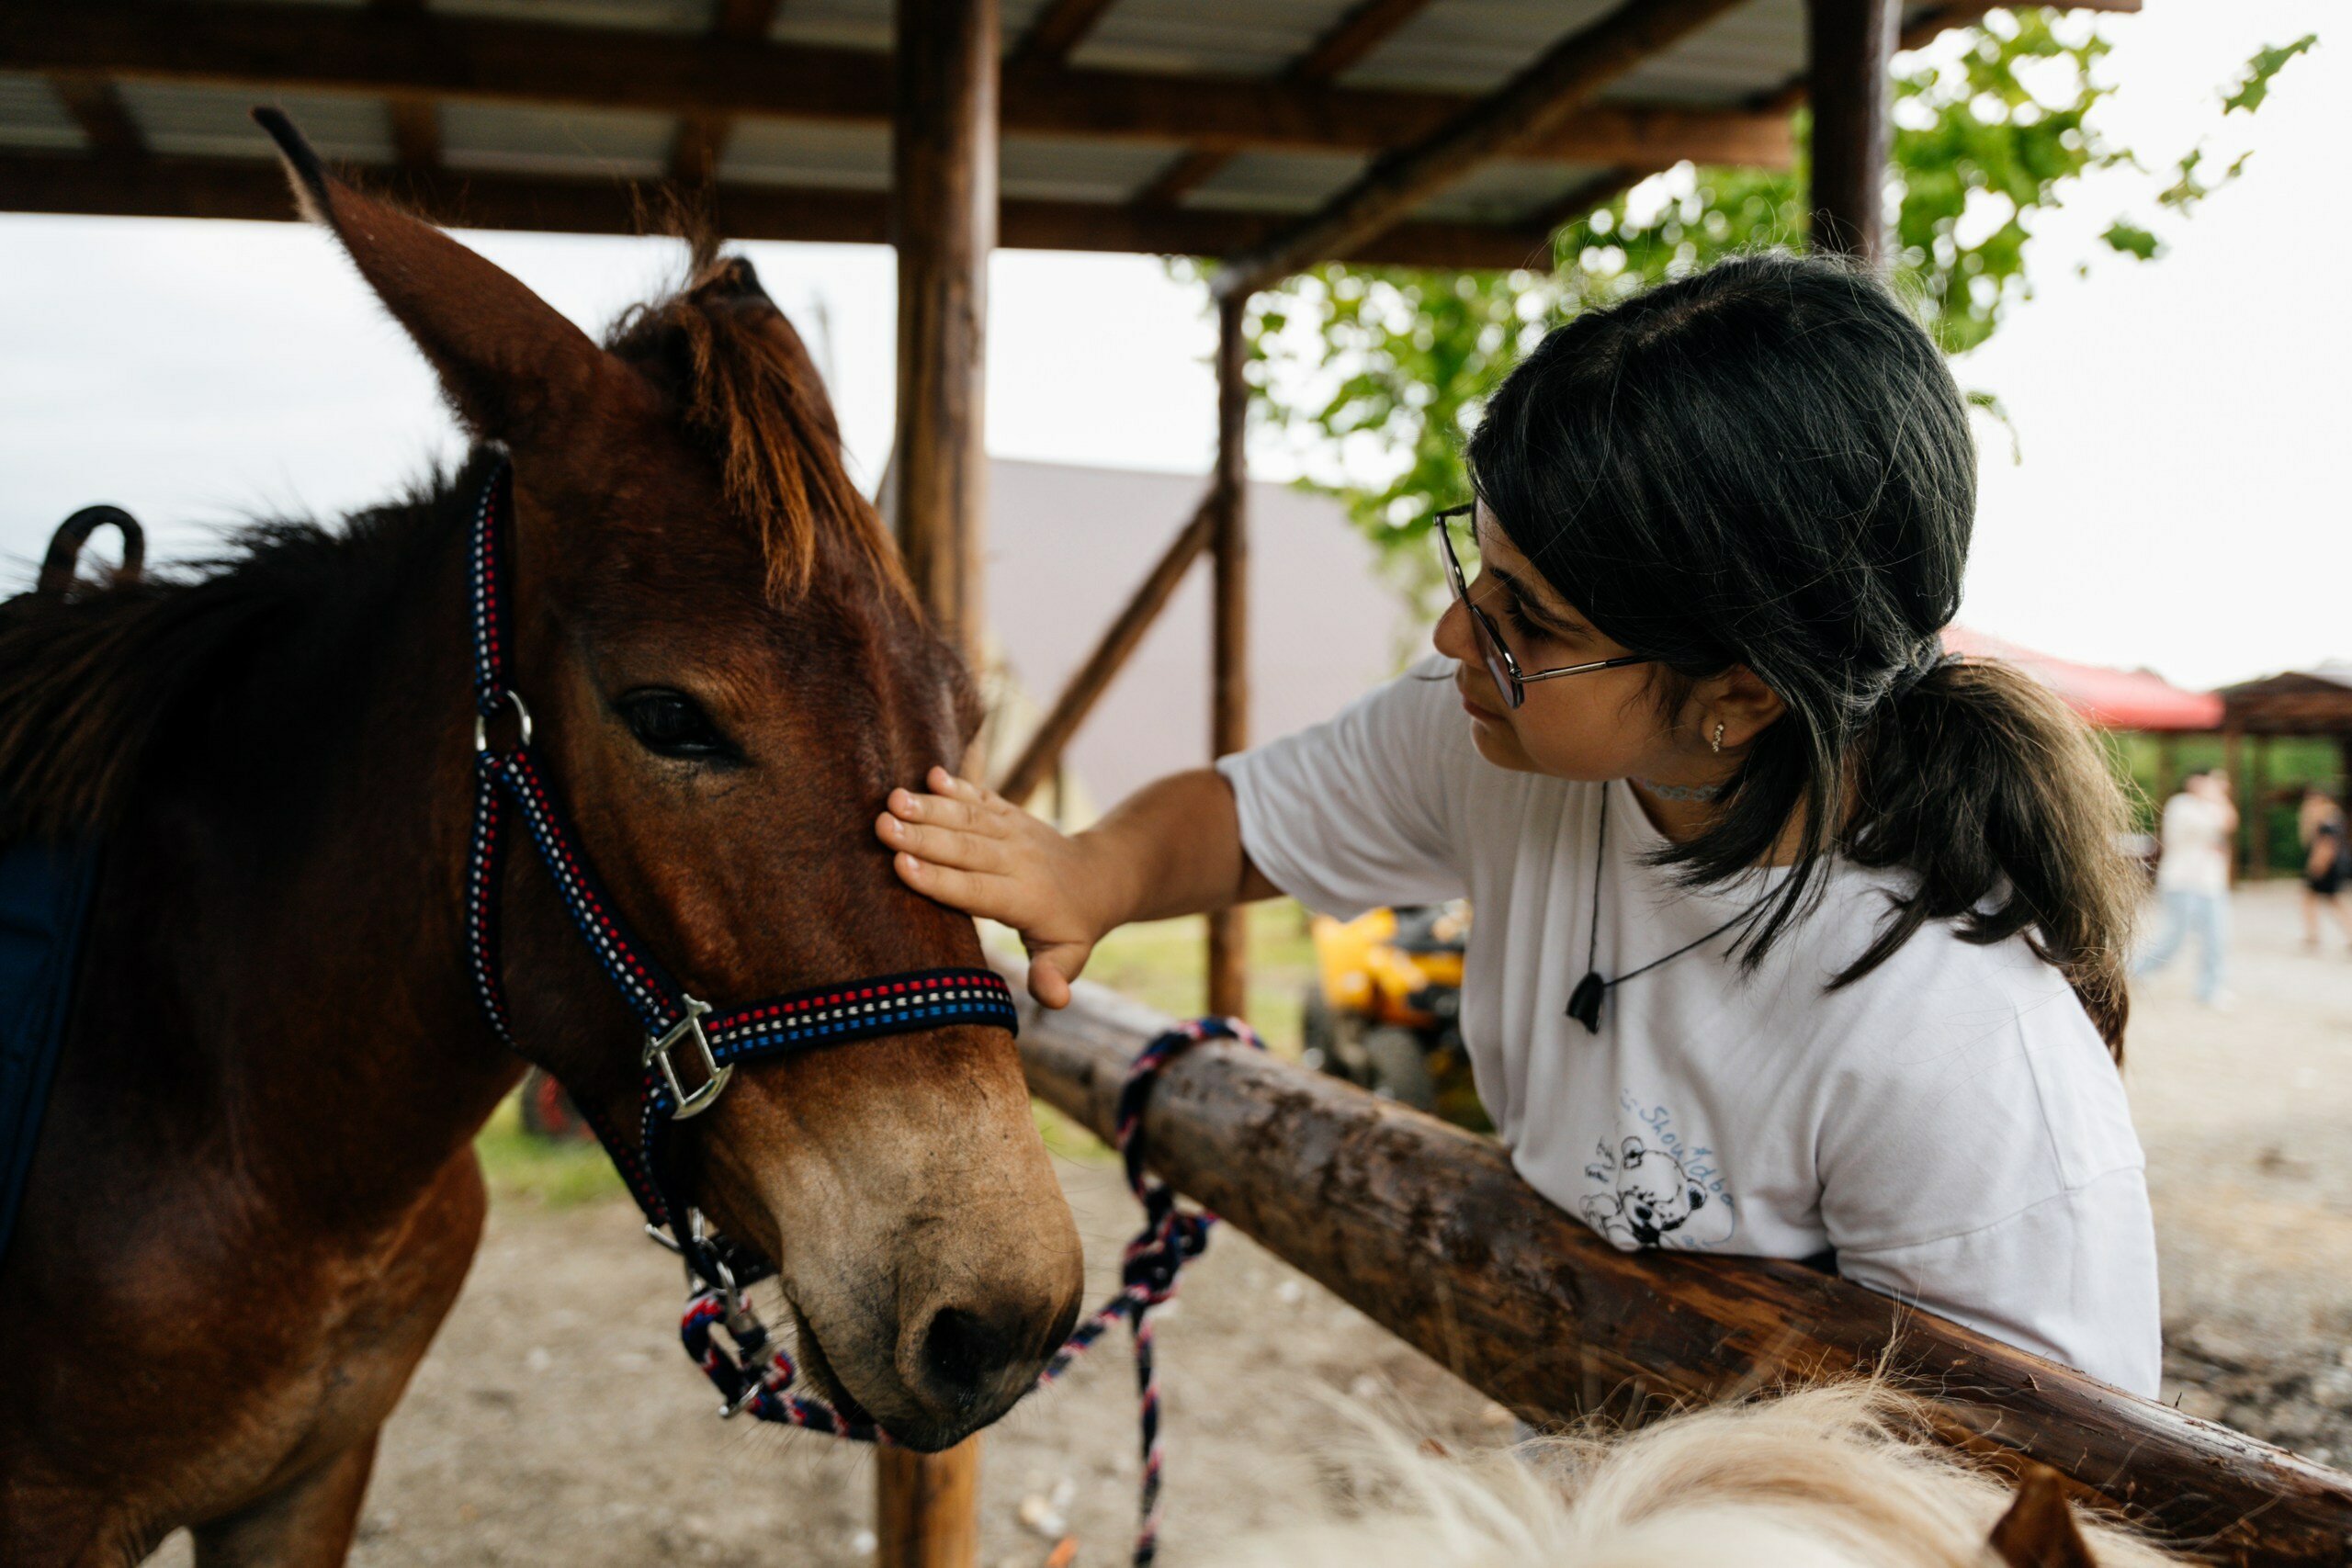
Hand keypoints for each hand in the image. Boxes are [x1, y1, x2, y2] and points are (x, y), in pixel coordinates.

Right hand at [876, 766, 1112, 1008]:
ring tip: (892, 799)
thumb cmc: (1072, 927)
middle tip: (882, 827)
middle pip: (965, 847)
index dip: (938, 879)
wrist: (1098, 877)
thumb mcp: (1070, 956)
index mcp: (1025, 899)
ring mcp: (1013, 831)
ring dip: (930, 806)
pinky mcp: (1009, 813)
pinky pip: (983, 797)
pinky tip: (930, 773)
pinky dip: (957, 785)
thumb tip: (1055, 999)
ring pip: (969, 817)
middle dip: (922, 837)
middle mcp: (1017, 860)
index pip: (976, 889)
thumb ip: (1054, 976)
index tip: (901, 867)